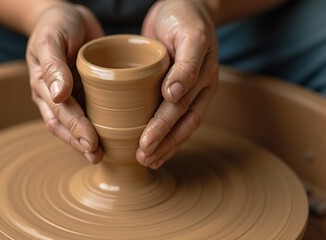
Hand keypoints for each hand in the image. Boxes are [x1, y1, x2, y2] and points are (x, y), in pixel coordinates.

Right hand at [27, 3, 103, 162]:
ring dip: (88, 140)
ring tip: (104, 155)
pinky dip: (100, 123)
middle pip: (65, 125)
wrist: (68, 15)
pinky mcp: (86, 90)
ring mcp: (71, 94)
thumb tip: (58, 94)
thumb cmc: (56, 24)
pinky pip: (92, 110)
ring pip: (77, 123)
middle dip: (81, 142)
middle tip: (98, 156)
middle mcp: (55, 95)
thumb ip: (53, 65)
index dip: (75, 130)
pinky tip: (114, 133)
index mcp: (43, 85)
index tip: (91, 143)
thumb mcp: (51, 39)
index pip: (59, 113)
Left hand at [137, 0, 218, 168]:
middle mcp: (200, 87)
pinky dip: (165, 134)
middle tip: (142, 157)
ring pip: (182, 125)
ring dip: (166, 145)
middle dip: (162, 142)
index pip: (181, 107)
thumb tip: (174, 95)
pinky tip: (153, 147)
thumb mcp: (189, 34)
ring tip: (147, 161)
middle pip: (180, 121)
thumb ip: (186, 63)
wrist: (185, 7)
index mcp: (202, 75)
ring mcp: (192, 90)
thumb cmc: (184, 18)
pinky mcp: (177, 89)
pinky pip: (176, 116)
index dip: (163, 127)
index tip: (145, 143)